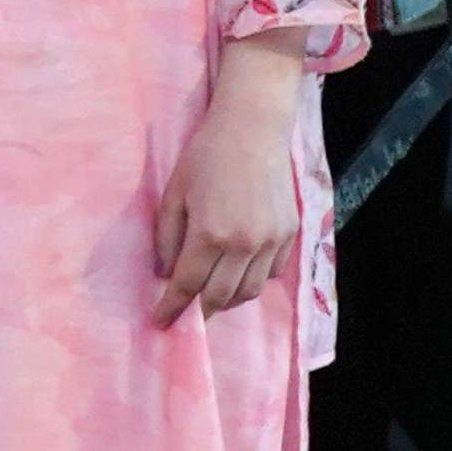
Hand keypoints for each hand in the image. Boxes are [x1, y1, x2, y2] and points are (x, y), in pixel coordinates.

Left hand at [156, 42, 313, 321]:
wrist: (253, 129)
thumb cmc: (205, 157)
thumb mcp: (174, 194)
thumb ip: (168, 239)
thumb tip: (165, 274)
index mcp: (211, 234)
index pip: (188, 285)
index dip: (172, 307)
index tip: (161, 321)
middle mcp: (246, 244)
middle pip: (221, 296)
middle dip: (200, 311)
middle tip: (185, 314)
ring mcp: (273, 240)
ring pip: (250, 291)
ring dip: (228, 300)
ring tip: (210, 296)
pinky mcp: (290, 233)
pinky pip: (271, 273)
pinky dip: (253, 281)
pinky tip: (237, 274)